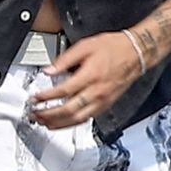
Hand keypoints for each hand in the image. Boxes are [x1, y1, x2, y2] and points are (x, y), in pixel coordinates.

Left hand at [28, 31, 144, 130]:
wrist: (136, 53)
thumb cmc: (114, 48)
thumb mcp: (85, 46)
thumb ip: (65, 59)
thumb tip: (49, 70)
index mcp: (90, 75)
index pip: (63, 91)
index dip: (46, 96)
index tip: (35, 98)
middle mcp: (97, 91)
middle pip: (69, 110)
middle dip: (49, 115)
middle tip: (35, 114)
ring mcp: (102, 101)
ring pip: (78, 119)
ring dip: (59, 124)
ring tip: (45, 123)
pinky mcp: (106, 105)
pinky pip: (87, 119)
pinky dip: (72, 123)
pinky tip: (63, 123)